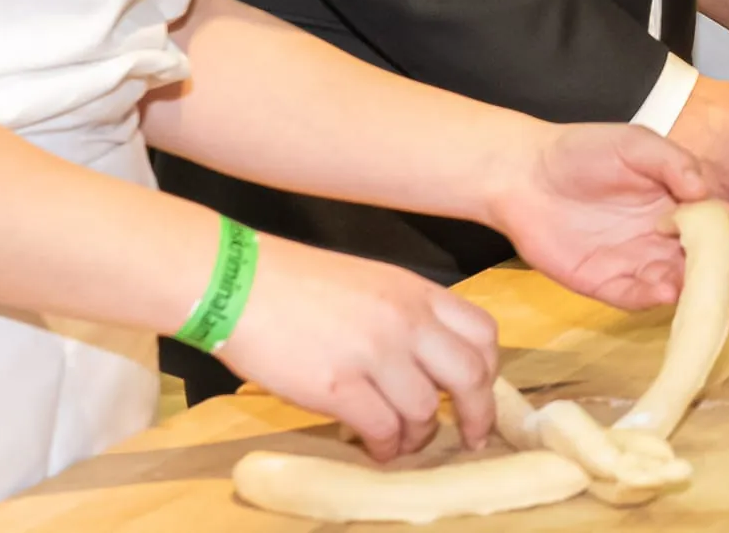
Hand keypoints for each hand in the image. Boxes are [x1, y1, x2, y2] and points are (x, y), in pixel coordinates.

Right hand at [215, 234, 499, 461]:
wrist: (239, 283)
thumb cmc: (299, 285)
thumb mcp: (373, 284)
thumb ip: (408, 316)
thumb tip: (430, 364)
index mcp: (417, 292)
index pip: (483, 332)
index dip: (489, 370)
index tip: (481, 393)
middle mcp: (406, 320)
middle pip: (470, 375)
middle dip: (477, 413)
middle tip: (471, 436)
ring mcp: (373, 352)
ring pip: (425, 410)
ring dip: (419, 436)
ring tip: (401, 442)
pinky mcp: (336, 385)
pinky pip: (381, 429)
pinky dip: (384, 445)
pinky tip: (373, 446)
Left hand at [481, 122, 710, 309]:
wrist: (523, 175)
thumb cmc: (582, 151)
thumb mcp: (634, 143)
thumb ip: (673, 162)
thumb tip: (704, 191)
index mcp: (678, 201)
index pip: (720, 220)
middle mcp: (664, 236)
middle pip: (704, 259)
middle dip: (714, 264)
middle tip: (712, 262)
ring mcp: (637, 262)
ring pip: (675, 282)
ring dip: (686, 286)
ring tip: (686, 281)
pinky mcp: (608, 283)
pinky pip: (637, 297)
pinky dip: (652, 298)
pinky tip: (663, 292)